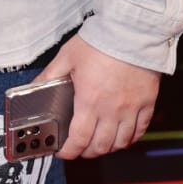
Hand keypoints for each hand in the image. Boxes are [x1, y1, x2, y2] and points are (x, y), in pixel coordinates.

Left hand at [36, 35, 158, 159]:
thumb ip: (50, 75)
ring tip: (101, 144)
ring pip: (121, 142)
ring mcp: (131, 108)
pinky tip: (124, 136)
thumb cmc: (101, 42)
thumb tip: (35, 86)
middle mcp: (111, 110)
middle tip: (80, 149)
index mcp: (89, 101)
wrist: (132, 31)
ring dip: (109, 148)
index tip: (64, 152)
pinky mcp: (147, 102)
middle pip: (100, 145)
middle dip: (87, 152)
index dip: (70, 151)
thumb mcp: (67, 57)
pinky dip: (131, 138)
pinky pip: (140, 130)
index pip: (78, 139)